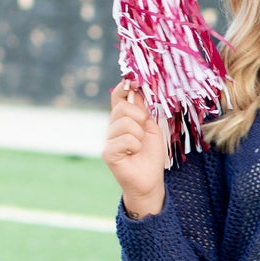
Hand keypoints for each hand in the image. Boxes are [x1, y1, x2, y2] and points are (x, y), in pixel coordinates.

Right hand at [102, 83, 168, 217]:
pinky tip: (133, 155)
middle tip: (144, 132)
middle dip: (140, 117)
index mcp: (122, 120)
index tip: (133, 80)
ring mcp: (108, 140)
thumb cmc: (151, 155)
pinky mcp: (108, 153)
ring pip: (126, 123)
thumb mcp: (151, 128)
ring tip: (139, 147)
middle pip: (123, 108)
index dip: (124, 87)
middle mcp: (112, 128)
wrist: (150, 180)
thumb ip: (142, 111)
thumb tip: (136, 90)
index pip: (118, 97)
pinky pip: (126, 139)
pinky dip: (135, 146)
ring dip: (140, 135)